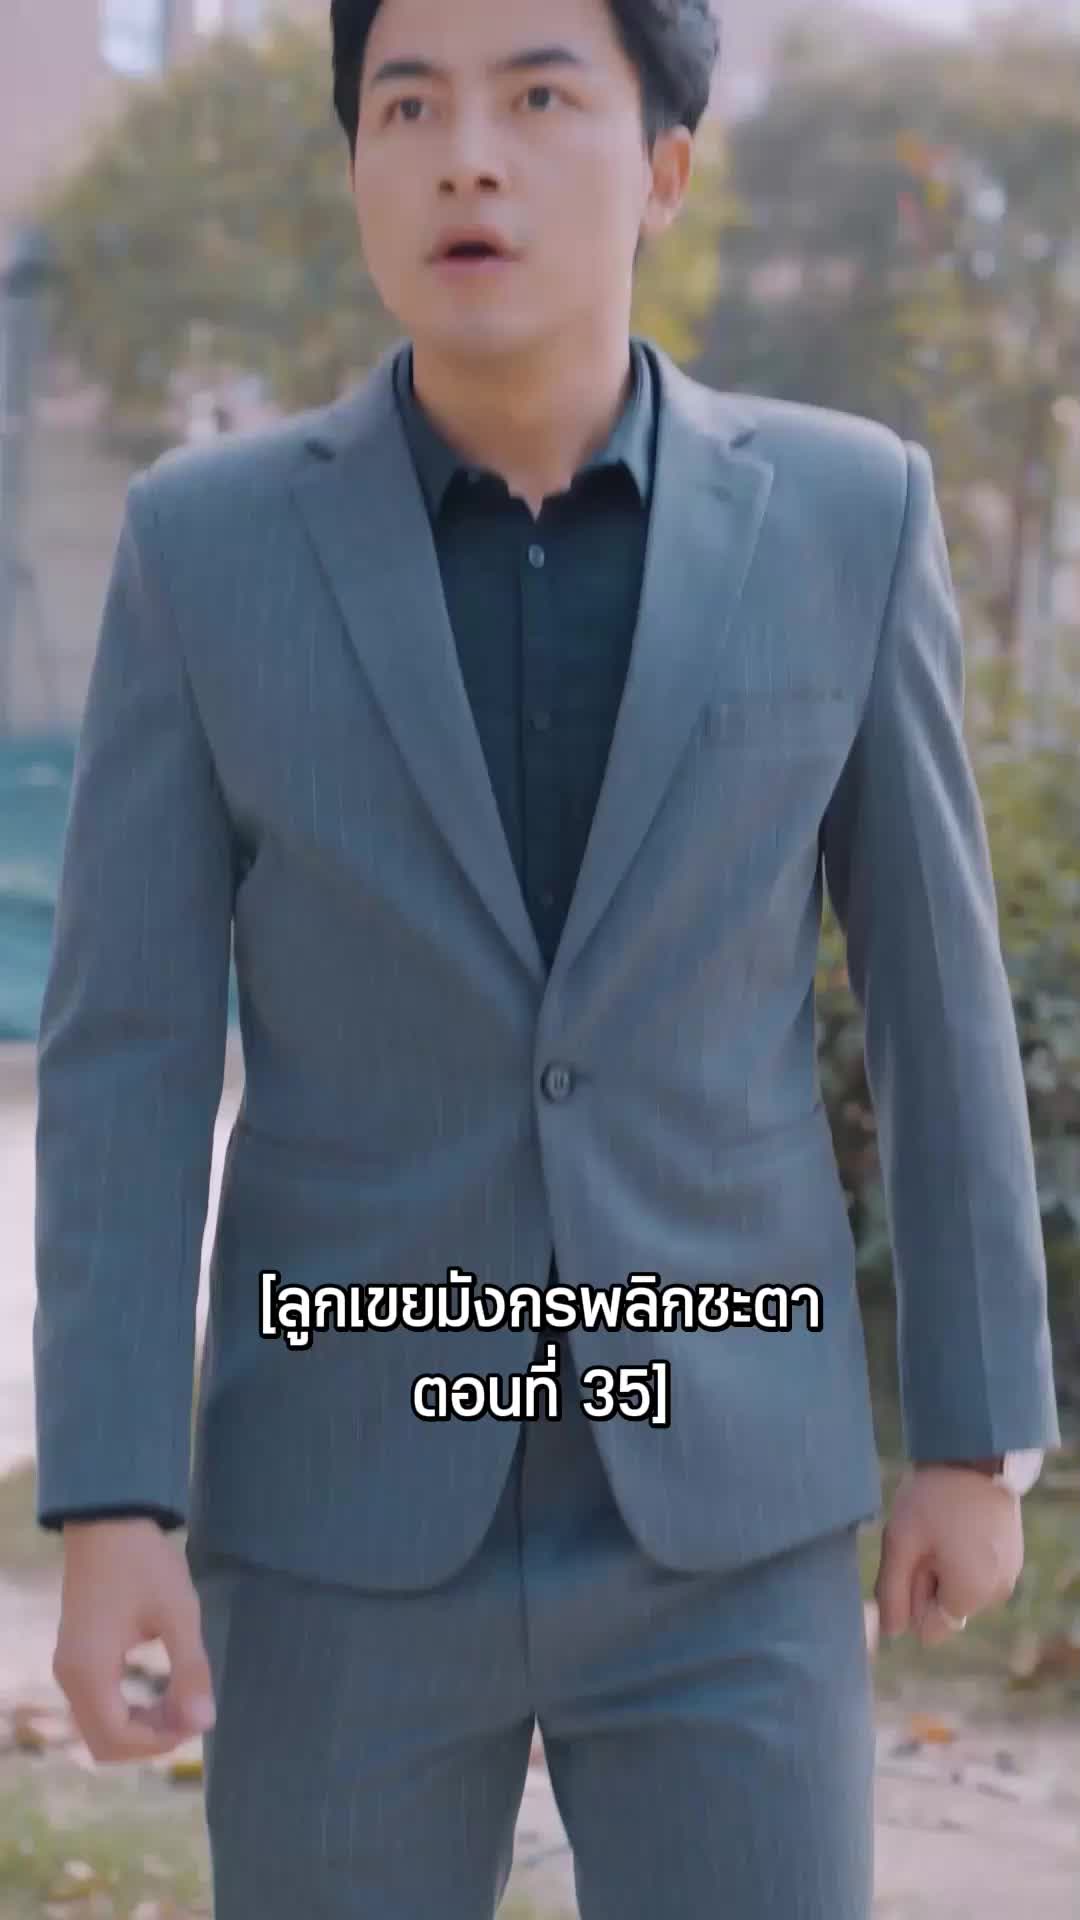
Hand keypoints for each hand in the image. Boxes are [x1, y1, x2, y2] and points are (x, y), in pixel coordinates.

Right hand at [53, 1519, 215, 1762]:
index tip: (196, 1720)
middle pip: (103, 1742)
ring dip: (140, 1727)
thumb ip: (191, 1670)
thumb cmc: (144, 1563)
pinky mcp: (74, 1656)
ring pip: (98, 1726)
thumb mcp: (178, 1614)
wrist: (109, 1520)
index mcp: (89, 1671)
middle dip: (149, 1740)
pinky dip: (127, 1711)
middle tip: (190, 1714)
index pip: (116, 1739)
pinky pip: (96, 1705)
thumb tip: (205, 1724)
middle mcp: (69, 1677)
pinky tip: (160, 1693)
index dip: (159, 1742)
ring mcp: (68, 1667)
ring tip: (181, 1703)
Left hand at [874, 1465, 1023, 1647]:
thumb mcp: (901, 1544)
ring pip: (961, 1588)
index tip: (914, 1560)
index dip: (913, 1596)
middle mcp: (996, 1595)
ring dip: (945, 1567)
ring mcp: (1009, 1574)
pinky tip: (957, 1524)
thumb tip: (891, 1632)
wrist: (974, 1454)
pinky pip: (977, 1571)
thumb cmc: (933, 1498)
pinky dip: (962, 1555)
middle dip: (929, 1581)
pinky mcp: (1011, 1555)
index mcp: (970, 1596)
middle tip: (925, 1540)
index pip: (929, 1629)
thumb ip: (892, 1593)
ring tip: (941, 1529)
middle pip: (946, 1608)